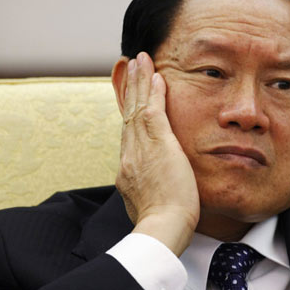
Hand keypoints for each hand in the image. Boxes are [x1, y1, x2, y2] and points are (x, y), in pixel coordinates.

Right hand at [116, 52, 199, 255]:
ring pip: (137, 107)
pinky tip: (156, 74)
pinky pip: (153, 110)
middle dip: (130, 89)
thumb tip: (145, 188)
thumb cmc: (162, 224)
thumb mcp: (146, 203)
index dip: (128, 112)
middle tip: (130, 67)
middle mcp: (129, 154)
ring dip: (139, 81)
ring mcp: (140, 147)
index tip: (129, 98)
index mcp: (127, 168)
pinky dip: (153, 91)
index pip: (128, 133)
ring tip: (139, 59)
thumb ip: (144, 190)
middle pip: (129, 114)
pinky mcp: (157, 143)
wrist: (162, 229)